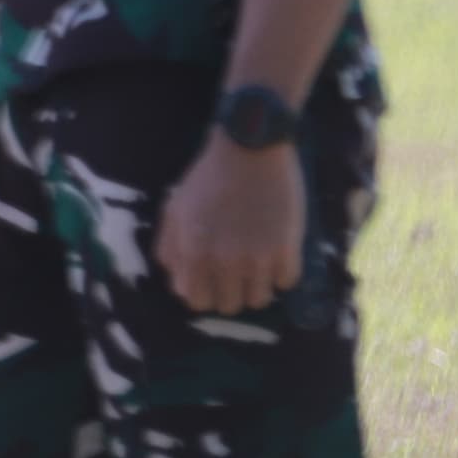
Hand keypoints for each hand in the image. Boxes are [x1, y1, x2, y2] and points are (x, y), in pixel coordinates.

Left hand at [155, 130, 308, 316]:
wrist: (249, 150)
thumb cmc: (208, 177)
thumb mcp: (175, 209)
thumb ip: (170, 249)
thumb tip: (178, 284)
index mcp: (193, 253)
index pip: (197, 302)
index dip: (204, 293)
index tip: (212, 281)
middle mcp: (223, 263)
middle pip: (230, 307)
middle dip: (230, 291)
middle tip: (235, 272)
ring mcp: (257, 260)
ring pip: (260, 300)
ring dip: (257, 286)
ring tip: (257, 263)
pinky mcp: (287, 251)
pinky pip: (287, 283)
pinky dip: (281, 273)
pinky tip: (276, 253)